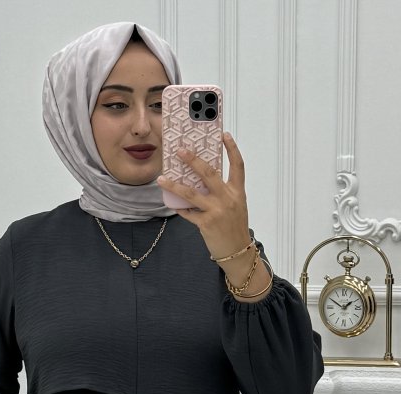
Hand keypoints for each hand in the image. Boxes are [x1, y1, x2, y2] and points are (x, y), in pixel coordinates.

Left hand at [155, 131, 251, 261]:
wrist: (237, 252)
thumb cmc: (235, 226)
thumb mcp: (236, 205)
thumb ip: (224, 190)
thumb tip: (203, 176)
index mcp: (237, 192)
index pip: (238, 166)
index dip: (232, 149)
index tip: (224, 134)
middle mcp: (228, 199)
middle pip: (209, 174)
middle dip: (193, 160)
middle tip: (180, 150)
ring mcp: (217, 211)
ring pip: (191, 194)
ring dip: (174, 185)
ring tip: (162, 178)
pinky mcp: (206, 224)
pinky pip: (188, 213)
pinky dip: (180, 207)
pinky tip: (172, 203)